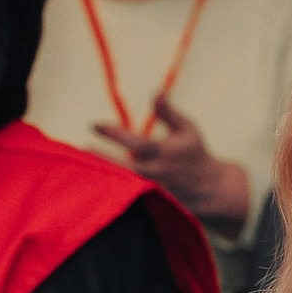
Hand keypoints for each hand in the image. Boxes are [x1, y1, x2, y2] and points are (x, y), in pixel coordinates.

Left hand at [91, 97, 248, 229]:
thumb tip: (157, 90)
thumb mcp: (186, 128)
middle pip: (124, 167)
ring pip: (124, 184)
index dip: (114, 133)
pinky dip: (111, 189)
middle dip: (103, 158)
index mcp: (164, 152)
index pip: (135, 142)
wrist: (210, 189)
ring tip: (81, 166)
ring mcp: (153, 190)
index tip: (94, 124)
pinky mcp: (150, 203)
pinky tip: (93, 182)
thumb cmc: (195, 153)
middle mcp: (157, 172)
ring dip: (103, 175)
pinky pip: (128, 196)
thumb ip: (168, 111)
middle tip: (82, 149)